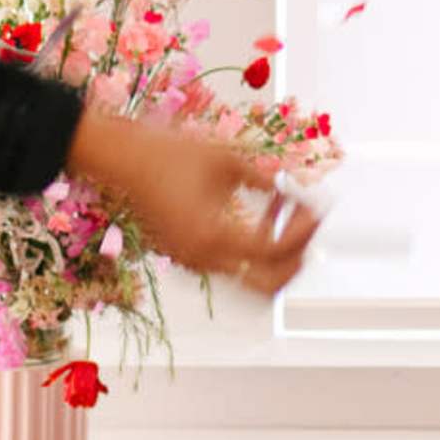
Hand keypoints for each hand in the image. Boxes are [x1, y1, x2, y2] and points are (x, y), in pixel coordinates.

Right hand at [75, 120, 323, 296]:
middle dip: (295, 258)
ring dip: (276, 249)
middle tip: (310, 224)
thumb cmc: (169, 153)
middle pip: (266, 286)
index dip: (303, 230)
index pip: (274, 251)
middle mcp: (202, 259)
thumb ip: (266, 181)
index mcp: (213, 238)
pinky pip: (231, 263)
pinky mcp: (188, 253)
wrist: (122, 158)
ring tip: (286, 208)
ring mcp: (193, 261)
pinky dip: (253, 245)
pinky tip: (263, 211)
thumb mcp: (228, 161)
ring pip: (250, 276)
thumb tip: (295, 189)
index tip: (317, 205)